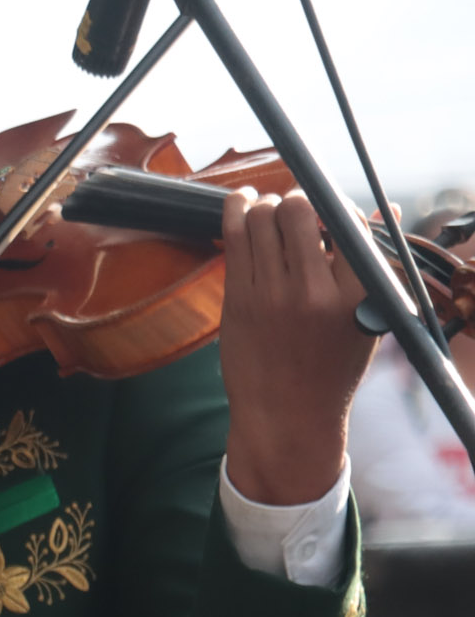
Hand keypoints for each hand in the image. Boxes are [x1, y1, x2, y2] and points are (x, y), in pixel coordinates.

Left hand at [221, 188, 375, 506]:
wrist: (288, 416)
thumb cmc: (332, 367)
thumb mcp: (367, 319)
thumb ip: (372, 265)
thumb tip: (384, 209)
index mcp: (356, 297)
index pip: (348, 226)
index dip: (335, 206)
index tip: (327, 206)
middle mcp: (313, 293)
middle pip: (298, 212)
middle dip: (295, 199)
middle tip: (292, 204)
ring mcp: (271, 296)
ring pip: (260, 220)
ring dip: (263, 203)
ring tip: (267, 206)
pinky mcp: (237, 301)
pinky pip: (232, 240)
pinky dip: (235, 212)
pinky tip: (241, 203)